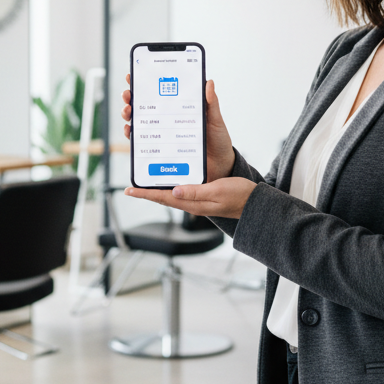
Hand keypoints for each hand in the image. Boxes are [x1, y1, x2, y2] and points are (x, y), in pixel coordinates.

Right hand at [120, 75, 235, 180]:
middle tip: (128, 94)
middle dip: (131, 97)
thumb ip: (211, 103)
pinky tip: (130, 130)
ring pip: (139, 120)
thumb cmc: (218, 140)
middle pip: (144, 104)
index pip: (159, 92)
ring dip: (128, 114)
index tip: (133, 75)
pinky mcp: (160, 148)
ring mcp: (162, 133)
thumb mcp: (215, 120)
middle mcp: (167, 118)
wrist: (219, 165)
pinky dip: (132, 134)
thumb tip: (209, 82)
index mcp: (179, 107)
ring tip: (128, 110)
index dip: (144, 82)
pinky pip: (141, 141)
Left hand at [125, 177, 256, 219]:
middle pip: (163, 197)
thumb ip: (196, 192)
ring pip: (170, 195)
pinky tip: (169, 179)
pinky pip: (180, 192)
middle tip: (131, 187)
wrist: (254, 204)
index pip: (163, 198)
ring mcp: (196, 201)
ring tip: (144, 182)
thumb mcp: (217, 190)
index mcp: (192, 203)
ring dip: (156, 190)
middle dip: (146, 193)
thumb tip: (175, 191)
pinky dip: (170, 185)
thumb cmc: (239, 196)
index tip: (129, 190)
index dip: (145, 194)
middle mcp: (191, 204)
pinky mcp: (202, 196)